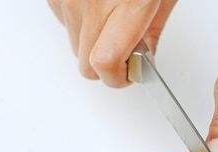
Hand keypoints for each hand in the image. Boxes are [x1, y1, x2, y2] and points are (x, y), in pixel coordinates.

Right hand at [47, 0, 176, 87]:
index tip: (127, 75)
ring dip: (92, 42)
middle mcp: (91, 3)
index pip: (106, 63)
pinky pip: (64, 23)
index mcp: (127, 4)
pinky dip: (79, 22)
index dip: (117, 77)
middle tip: (124, 47)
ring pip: (74, 47)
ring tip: (110, 15)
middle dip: (107, 65)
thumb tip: (144, 60)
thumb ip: (153, 30)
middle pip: (88, 65)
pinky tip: (95, 4)